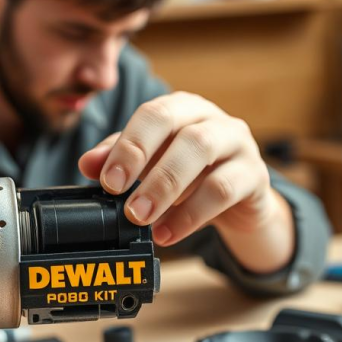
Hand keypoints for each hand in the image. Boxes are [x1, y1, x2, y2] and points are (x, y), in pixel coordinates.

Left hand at [78, 92, 293, 273]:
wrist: (238, 202)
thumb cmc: (190, 175)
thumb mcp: (152, 166)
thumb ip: (120, 159)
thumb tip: (87, 163)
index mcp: (182, 108)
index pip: (153, 114)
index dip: (128, 145)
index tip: (106, 181)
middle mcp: (212, 118)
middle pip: (180, 129)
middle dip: (146, 165)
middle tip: (124, 202)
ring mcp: (238, 144)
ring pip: (203, 152)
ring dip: (166, 188)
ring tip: (142, 219)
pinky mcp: (254, 175)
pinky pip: (223, 190)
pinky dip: (190, 216)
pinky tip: (166, 233)